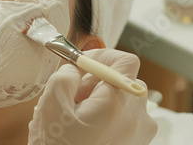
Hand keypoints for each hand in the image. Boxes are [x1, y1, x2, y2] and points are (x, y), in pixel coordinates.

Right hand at [28, 48, 157, 144]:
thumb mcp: (51, 103)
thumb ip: (67, 75)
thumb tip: (77, 69)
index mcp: (118, 104)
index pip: (126, 61)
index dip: (103, 56)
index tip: (83, 64)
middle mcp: (137, 118)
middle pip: (125, 80)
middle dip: (99, 80)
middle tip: (75, 93)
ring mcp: (140, 134)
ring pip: (125, 99)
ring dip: (103, 98)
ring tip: (79, 114)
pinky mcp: (137, 144)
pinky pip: (127, 118)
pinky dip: (110, 114)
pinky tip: (88, 128)